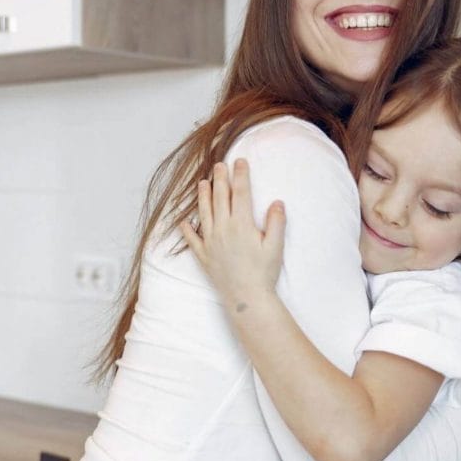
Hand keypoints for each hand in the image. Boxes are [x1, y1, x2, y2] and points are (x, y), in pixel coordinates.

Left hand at [180, 159, 285, 306]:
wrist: (246, 298)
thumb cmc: (264, 273)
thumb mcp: (275, 247)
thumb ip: (276, 223)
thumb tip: (277, 202)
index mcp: (242, 225)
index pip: (241, 193)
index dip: (241, 175)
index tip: (240, 161)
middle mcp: (223, 230)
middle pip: (220, 198)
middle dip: (220, 179)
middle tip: (219, 165)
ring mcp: (211, 243)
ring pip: (204, 213)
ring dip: (203, 196)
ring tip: (202, 183)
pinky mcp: (204, 256)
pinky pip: (192, 240)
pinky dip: (187, 230)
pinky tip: (183, 222)